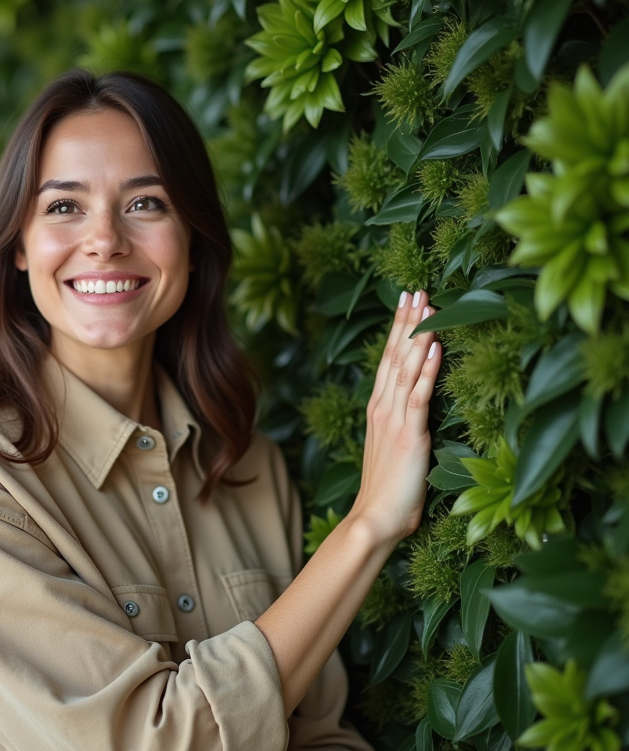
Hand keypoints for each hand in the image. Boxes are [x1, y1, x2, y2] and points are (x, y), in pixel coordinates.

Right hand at [353, 290, 443, 545]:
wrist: (374, 518)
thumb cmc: (387, 493)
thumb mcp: (392, 451)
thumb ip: (400, 427)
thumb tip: (413, 414)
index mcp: (378, 409)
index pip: (388, 360)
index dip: (398, 330)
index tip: (406, 303)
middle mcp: (383, 407)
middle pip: (395, 355)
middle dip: (406, 321)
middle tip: (416, 290)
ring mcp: (395, 419)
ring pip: (406, 367)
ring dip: (419, 334)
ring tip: (428, 306)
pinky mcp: (410, 433)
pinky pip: (419, 394)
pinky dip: (427, 369)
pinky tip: (435, 346)